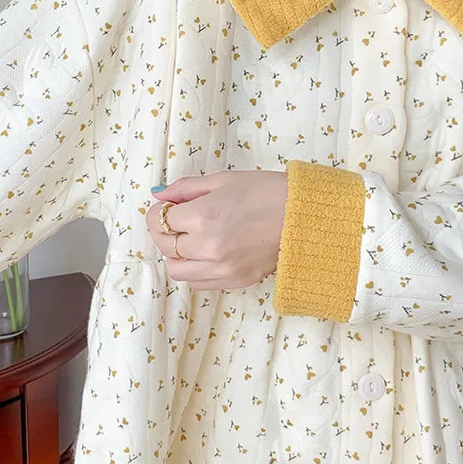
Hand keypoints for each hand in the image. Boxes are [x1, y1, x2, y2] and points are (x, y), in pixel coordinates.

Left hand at [146, 171, 287, 290]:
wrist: (303, 217)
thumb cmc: (266, 191)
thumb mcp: (223, 180)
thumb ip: (186, 188)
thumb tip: (160, 195)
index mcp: (203, 216)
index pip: (160, 221)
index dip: (158, 212)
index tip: (167, 207)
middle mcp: (208, 247)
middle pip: (165, 246)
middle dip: (163, 231)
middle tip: (176, 220)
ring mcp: (221, 268)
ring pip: (177, 271)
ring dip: (176, 254)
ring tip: (190, 239)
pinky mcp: (234, 281)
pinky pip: (198, 283)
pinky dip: (194, 269)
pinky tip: (205, 253)